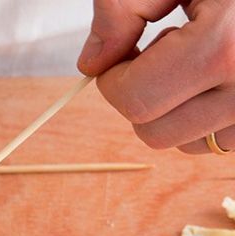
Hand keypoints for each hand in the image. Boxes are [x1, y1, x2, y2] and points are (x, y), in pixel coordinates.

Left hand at [78, 0, 234, 152]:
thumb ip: (125, 7)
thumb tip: (92, 63)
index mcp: (223, 48)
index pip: (134, 99)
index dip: (112, 79)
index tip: (118, 55)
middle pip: (153, 131)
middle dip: (140, 97)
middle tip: (159, 51)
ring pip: (184, 142)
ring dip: (172, 109)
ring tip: (197, 55)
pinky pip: (217, 140)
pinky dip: (202, 114)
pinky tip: (216, 72)